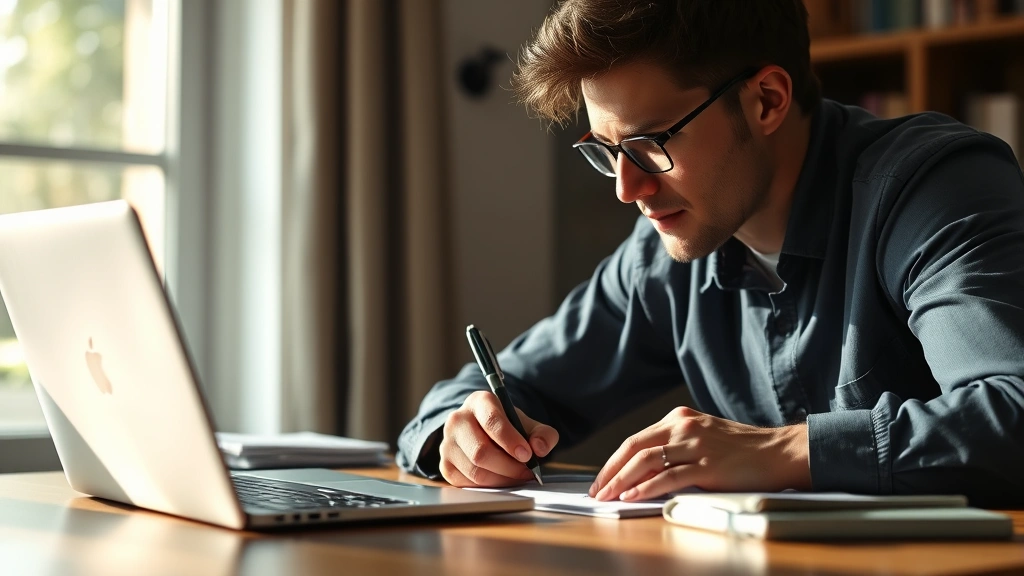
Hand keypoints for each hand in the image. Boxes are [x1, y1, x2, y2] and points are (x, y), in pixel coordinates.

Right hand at [438, 390, 558, 486]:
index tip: (527, 455)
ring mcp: (447, 443)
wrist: (484, 432)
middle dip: (509, 466)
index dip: (510, 440)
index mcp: (479, 402)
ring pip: (475, 471)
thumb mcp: (528, 424)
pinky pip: (468, 484)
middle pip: (481, 451)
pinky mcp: (445, 464)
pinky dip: (489, 486)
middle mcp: (457, 420)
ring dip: (501, 479)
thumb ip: (543, 434)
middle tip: (527, 471)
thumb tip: (540, 448)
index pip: (492, 421)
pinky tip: (501, 479)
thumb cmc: (507, 427)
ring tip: (517, 476)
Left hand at [590, 406, 809, 500]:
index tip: (601, 479)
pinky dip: (647, 487)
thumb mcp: (702, 437)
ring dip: (622, 481)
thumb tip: (643, 471)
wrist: (778, 452)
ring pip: (647, 461)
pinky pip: (669, 477)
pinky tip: (633, 496)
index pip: (635, 440)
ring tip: (609, 497)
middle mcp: (684, 427)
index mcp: (679, 418)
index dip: (613, 461)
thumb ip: (675, 447)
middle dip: (610, 471)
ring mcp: (696, 445)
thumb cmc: (741, 450)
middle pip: (634, 448)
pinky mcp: (708, 466)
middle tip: (597, 490)